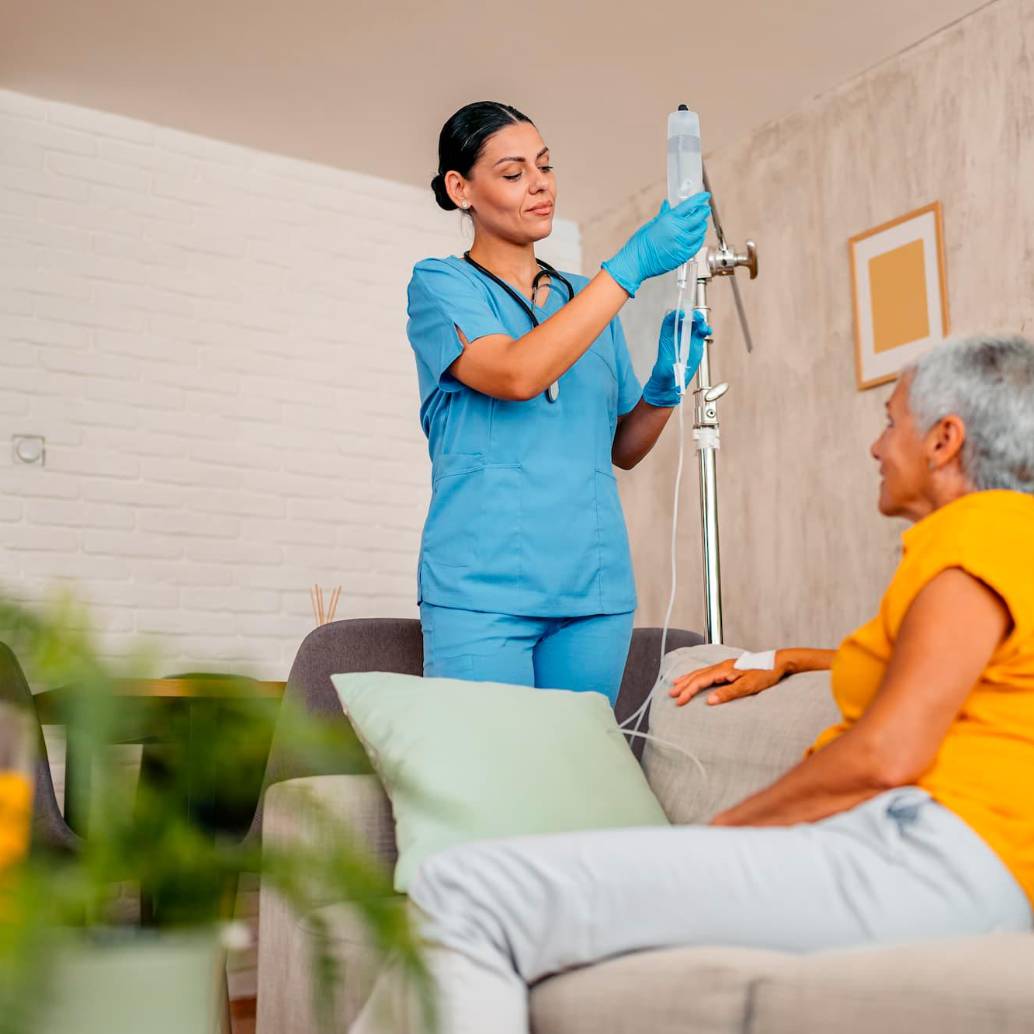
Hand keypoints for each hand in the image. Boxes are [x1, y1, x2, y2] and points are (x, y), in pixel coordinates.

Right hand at [601, 192, 710, 297]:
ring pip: (700, 231)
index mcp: (669, 220)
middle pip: (698, 218)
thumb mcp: (652, 224)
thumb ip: (664, 215)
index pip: (689, 205)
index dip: (699, 199)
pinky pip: (697, 245)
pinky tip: (698, 237)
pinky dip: (699, 239)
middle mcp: (677, 231)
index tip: (704, 196)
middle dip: (703, 211)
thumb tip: (668, 206)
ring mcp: (682, 244)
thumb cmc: (640, 244)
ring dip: (702, 225)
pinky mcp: (683, 255)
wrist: (636, 262)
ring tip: (701, 223)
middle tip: (704, 209)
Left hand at [643, 309, 710, 406]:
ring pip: (694, 323)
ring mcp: (687, 337)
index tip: (681, 314)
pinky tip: (708, 332)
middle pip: (684, 319)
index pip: (669, 321)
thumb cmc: (665, 373)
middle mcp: (677, 335)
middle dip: (691, 315)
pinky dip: (705, 330)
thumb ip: (668, 367)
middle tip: (697, 318)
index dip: (675, 315)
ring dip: (700, 322)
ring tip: (704, 328)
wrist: (672, 379)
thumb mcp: (663, 370)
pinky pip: (701, 332)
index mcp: (666, 337)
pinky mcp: (696, 342)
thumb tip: (673, 366)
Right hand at [669, 657, 783, 706]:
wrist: (779, 662)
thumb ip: (728, 693)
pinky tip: (697, 678)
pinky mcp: (730, 668)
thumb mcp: (748, 686)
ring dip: (688, 678)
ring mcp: (726, 665)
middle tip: (672, 694)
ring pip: (701, 672)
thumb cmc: (766, 674)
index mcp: (724, 669)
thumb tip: (709, 700)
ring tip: (676, 684)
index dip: (688, 691)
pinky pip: (708, 671)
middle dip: (684, 685)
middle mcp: (722, 666)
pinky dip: (698, 675)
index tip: (679, 701)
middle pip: (698, 675)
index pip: (701, 681)